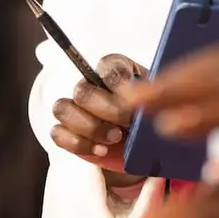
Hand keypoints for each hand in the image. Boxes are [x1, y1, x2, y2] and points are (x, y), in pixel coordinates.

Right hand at [49, 54, 146, 189]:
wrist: (146, 150)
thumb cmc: (153, 122)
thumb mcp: (160, 106)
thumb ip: (150, 99)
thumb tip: (139, 103)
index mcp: (115, 70)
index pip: (105, 67)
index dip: (117, 85)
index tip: (134, 103)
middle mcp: (91, 85)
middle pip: (82, 91)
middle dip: (106, 111)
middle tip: (127, 125)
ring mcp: (76, 108)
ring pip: (62, 108)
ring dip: (90, 127)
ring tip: (113, 139)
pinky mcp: (68, 132)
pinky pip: (57, 133)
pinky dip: (79, 144)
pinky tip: (101, 150)